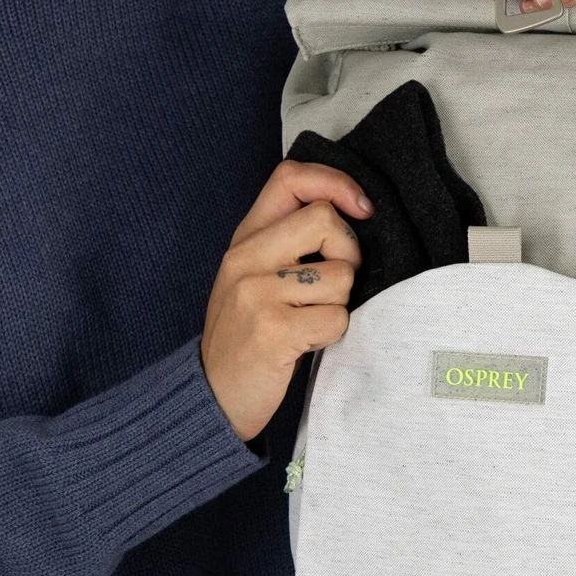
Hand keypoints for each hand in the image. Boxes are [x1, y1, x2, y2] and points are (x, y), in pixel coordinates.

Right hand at [200, 159, 371, 442]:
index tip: (362, 208)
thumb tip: (354, 212)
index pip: (291, 178)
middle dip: (348, 253)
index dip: (336, 183)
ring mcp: (256, 293)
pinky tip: (307, 343)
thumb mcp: (255, 276)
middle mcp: (245, 258)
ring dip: (340, 303)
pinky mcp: (273, 330)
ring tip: (310, 320)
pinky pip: (336, 318)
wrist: (213, 397)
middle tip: (334, 285)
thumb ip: (288, 241)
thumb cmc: (246, 335)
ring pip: (340, 275)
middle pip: (325, 220)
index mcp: (244, 239)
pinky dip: (333, 334)